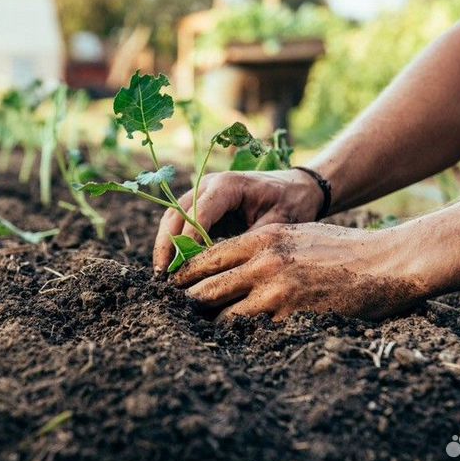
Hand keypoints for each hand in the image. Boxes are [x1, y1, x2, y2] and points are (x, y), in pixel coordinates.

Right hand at [153, 169, 322, 273]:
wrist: (297, 187)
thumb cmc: (291, 203)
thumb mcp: (277, 224)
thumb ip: (249, 242)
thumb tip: (225, 268)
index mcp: (228, 185)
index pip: (198, 213)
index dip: (187, 240)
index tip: (182, 269)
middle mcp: (209, 185)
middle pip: (176, 214)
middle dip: (167, 244)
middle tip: (162, 275)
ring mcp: (202, 192)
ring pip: (172, 217)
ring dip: (165, 244)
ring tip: (162, 274)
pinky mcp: (202, 204)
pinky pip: (181, 222)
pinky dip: (174, 242)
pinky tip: (174, 265)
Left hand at [172, 222, 429, 321]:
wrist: (385, 263)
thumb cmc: (341, 247)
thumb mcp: (295, 234)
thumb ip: (260, 247)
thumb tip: (230, 263)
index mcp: (262, 238)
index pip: (207, 258)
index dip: (186, 275)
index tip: (175, 287)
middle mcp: (262, 263)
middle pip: (206, 289)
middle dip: (189, 304)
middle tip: (178, 315)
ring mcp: (276, 292)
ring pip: (224, 315)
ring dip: (212, 326)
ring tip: (202, 333)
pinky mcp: (291, 318)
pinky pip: (254, 333)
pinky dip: (242, 339)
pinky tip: (236, 345)